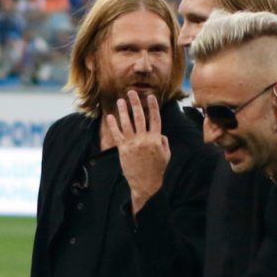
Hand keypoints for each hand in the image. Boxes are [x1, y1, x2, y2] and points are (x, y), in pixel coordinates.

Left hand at [103, 92, 169, 213]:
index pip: (155, 118)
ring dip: (123, 110)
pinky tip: (110, 116)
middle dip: (136, 103)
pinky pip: (117, 134)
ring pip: (127, 123)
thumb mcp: (166, 155)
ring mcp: (133, 143)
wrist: (146, 183)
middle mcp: (144, 139)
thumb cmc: (157, 170)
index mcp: (156, 139)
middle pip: (140, 116)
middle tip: (132, 93)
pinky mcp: (123, 149)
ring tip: (120, 101)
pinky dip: (113, 124)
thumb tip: (160, 133)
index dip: (153, 106)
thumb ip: (163, 142)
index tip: (151, 96)